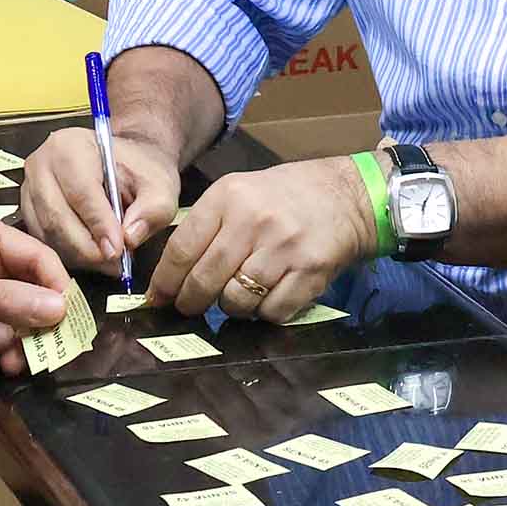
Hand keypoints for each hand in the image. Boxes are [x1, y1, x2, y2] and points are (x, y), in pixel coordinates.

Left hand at [0, 217, 76, 379]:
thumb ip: (5, 300)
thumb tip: (61, 309)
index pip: (40, 259)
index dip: (57, 288)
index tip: (66, 321)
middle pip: (38, 296)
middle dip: (36, 326)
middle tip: (38, 351)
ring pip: (23, 326)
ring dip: (13, 347)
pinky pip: (2, 346)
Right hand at [21, 125, 180, 275]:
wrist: (125, 167)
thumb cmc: (138, 172)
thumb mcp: (160, 187)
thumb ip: (152, 210)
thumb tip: (129, 236)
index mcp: (69, 146)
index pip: (81, 191)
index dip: (99, 224)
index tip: (117, 249)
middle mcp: (41, 165)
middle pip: (58, 217)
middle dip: (89, 247)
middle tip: (116, 262)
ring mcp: (29, 189)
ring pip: (49, 234)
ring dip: (81, 255)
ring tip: (110, 261)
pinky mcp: (29, 212)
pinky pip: (45, 241)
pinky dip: (70, 255)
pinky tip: (95, 257)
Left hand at [151, 156, 374, 322]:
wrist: (348, 196)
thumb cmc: (286, 197)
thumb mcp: (240, 192)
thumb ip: (206, 226)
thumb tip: (169, 274)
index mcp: (228, 196)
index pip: (181, 249)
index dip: (164, 282)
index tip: (158, 299)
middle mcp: (253, 220)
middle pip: (204, 280)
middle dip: (191, 302)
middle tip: (190, 307)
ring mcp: (283, 247)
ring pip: (236, 302)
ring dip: (232, 307)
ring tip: (239, 296)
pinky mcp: (310, 271)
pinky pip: (272, 312)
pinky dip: (265, 313)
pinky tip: (269, 297)